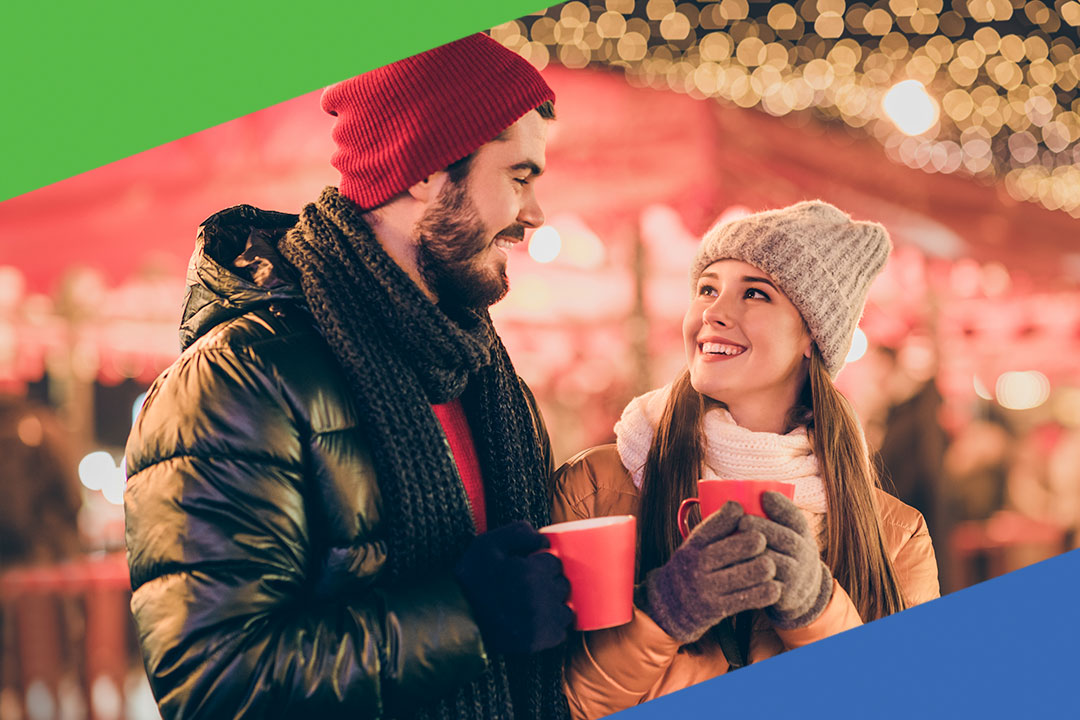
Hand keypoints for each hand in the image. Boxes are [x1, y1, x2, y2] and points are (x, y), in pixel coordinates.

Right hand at [454, 521, 573, 653]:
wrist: (456, 619)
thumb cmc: (471, 579)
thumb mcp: (486, 544)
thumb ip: (517, 533)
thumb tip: (544, 540)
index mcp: (530, 572)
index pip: (554, 562)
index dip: (540, 564)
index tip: (526, 568)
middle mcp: (540, 598)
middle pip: (562, 585)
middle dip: (548, 583)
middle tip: (527, 586)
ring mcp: (540, 622)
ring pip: (565, 609)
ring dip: (553, 605)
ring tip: (532, 605)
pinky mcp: (537, 642)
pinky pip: (560, 632)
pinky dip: (551, 627)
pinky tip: (533, 621)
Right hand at [641, 501, 779, 642]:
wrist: (669, 606)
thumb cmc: (691, 568)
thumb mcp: (694, 546)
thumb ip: (714, 529)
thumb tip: (739, 505)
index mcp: (694, 544)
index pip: (718, 523)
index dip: (737, 515)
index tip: (745, 515)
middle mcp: (699, 564)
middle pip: (744, 546)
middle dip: (759, 542)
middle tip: (765, 543)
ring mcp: (708, 587)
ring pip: (753, 572)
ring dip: (768, 567)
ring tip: (771, 566)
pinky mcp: (718, 609)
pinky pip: (753, 598)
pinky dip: (768, 591)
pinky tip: (773, 587)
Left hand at [738, 491, 832, 628]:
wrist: (801, 591)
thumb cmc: (784, 552)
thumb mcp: (787, 533)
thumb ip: (776, 515)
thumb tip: (758, 491)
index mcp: (803, 535)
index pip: (797, 518)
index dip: (783, 506)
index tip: (765, 496)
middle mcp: (805, 555)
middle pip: (786, 539)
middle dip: (763, 528)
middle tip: (742, 520)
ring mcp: (797, 576)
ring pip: (774, 562)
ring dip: (752, 552)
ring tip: (731, 542)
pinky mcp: (785, 595)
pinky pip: (765, 584)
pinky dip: (749, 576)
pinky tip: (732, 567)